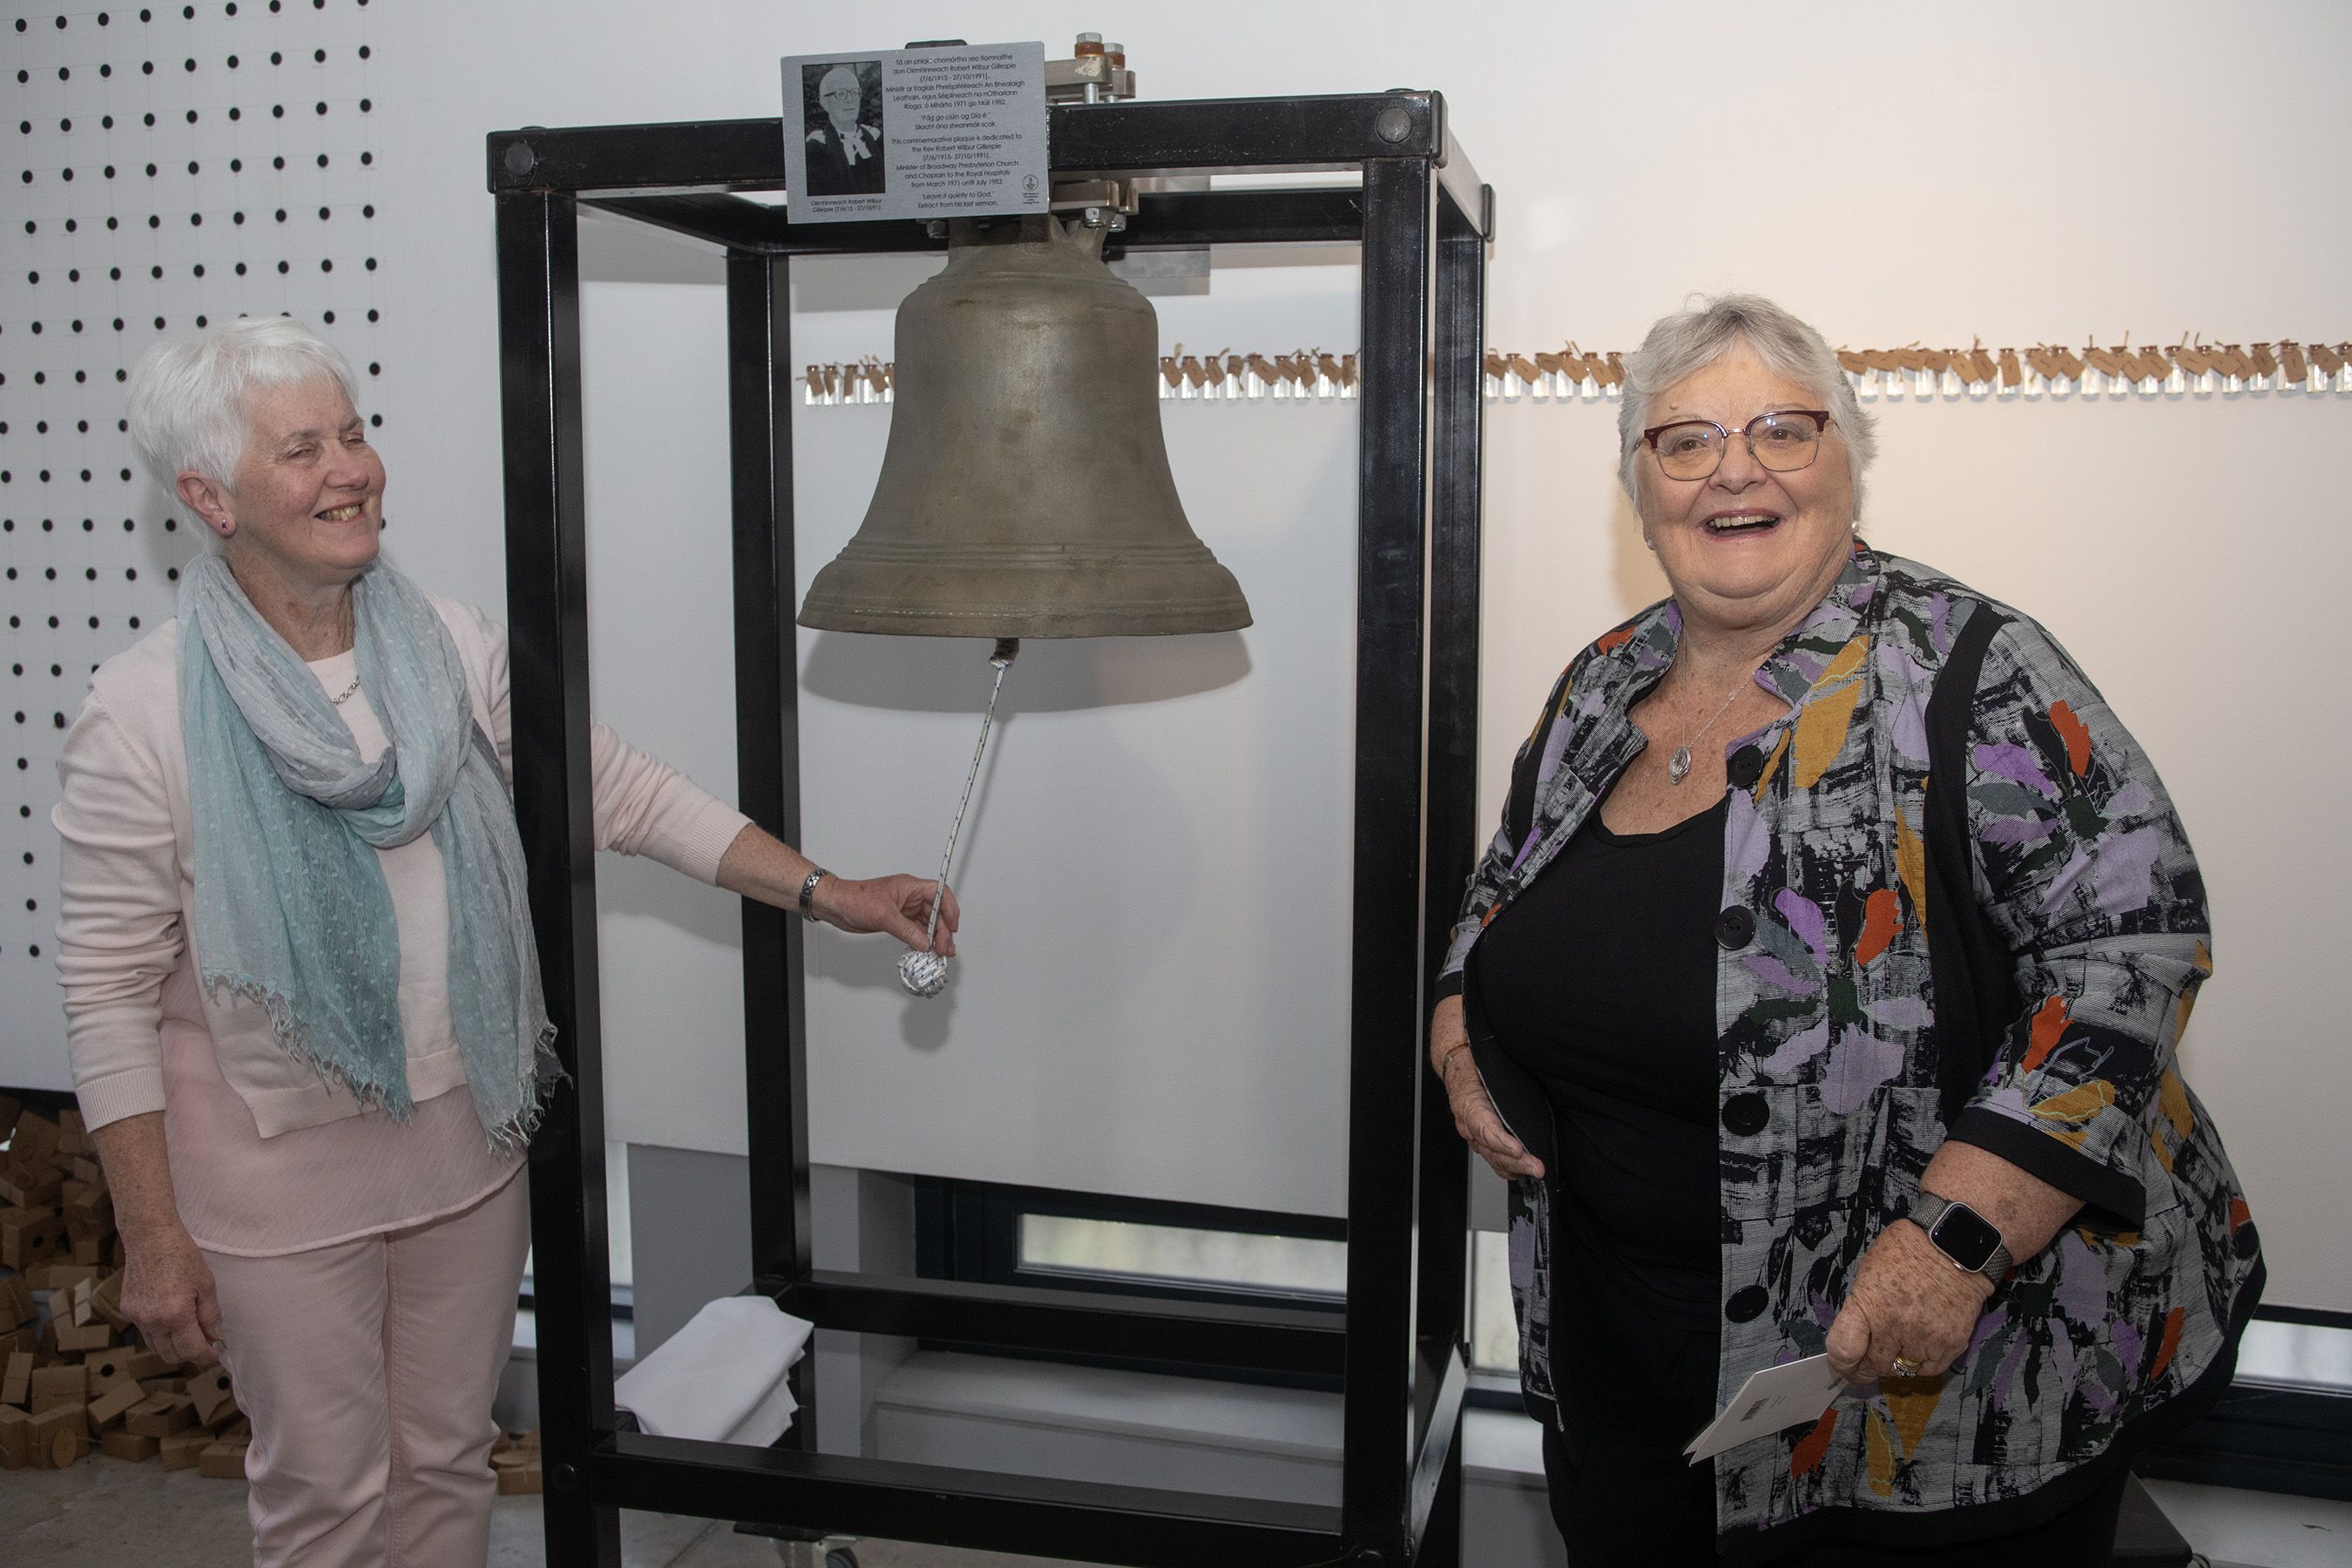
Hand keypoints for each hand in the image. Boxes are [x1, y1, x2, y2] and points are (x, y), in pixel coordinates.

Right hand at [118, 1225, 223, 1368]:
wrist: (151, 1238)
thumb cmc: (181, 1256)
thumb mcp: (206, 1285)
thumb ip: (211, 1316)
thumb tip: (215, 1337)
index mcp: (174, 1315)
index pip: (191, 1350)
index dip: (205, 1356)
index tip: (214, 1354)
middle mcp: (152, 1321)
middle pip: (170, 1356)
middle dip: (189, 1355)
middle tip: (205, 1344)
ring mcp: (136, 1317)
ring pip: (156, 1347)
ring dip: (173, 1346)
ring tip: (190, 1331)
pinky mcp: (127, 1310)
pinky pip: (145, 1332)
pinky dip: (160, 1332)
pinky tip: (171, 1317)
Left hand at [816, 874, 959, 956]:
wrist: (836, 905)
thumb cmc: (855, 898)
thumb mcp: (884, 915)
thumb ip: (907, 931)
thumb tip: (924, 943)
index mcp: (910, 887)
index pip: (939, 893)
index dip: (949, 909)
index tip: (953, 926)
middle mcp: (910, 897)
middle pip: (936, 912)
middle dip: (943, 930)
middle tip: (945, 947)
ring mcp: (904, 910)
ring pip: (927, 924)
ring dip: (934, 938)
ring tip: (940, 952)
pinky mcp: (897, 921)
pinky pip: (916, 931)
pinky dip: (922, 941)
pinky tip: (925, 950)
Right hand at [1439, 1048, 1543, 1179]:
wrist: (1460, 1064)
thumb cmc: (1476, 1063)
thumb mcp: (1489, 1064)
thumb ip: (1505, 1077)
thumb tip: (1532, 1071)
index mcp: (1468, 1103)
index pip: (1483, 1127)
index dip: (1500, 1141)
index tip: (1518, 1150)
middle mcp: (1467, 1122)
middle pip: (1490, 1149)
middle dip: (1515, 1161)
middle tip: (1536, 1167)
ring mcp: (1471, 1134)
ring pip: (1491, 1157)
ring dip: (1514, 1167)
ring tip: (1534, 1171)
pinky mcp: (1479, 1139)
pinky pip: (1491, 1158)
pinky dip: (1506, 1168)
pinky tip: (1520, 1172)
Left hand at [1825, 1219, 1993, 1385]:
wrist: (1954, 1246)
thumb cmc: (1906, 1251)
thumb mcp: (1869, 1271)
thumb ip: (1862, 1307)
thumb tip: (1856, 1336)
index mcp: (1868, 1305)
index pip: (1843, 1350)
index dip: (1840, 1364)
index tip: (1843, 1365)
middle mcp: (1894, 1328)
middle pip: (1874, 1366)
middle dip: (1866, 1368)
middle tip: (1867, 1363)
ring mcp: (1925, 1339)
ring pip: (1902, 1370)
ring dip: (1896, 1364)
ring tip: (1898, 1346)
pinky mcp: (1951, 1345)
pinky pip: (1930, 1369)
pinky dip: (1922, 1363)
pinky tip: (1921, 1346)